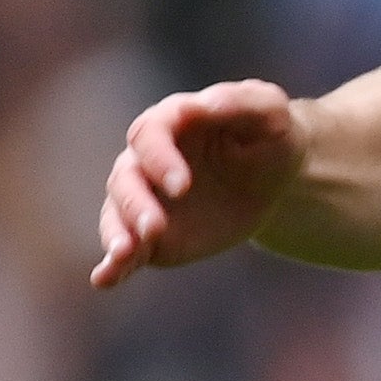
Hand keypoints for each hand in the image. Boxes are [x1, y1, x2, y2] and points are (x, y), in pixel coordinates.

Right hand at [91, 83, 304, 288]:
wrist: (276, 176)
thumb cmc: (270, 133)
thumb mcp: (269, 110)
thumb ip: (237, 102)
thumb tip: (197, 105)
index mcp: (170, 123)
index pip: (150, 136)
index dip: (161, 159)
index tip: (183, 185)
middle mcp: (146, 161)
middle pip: (126, 178)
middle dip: (136, 203)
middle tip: (154, 226)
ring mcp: (145, 198)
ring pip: (117, 214)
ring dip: (117, 234)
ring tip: (123, 254)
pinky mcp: (153, 235)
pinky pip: (127, 250)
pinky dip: (112, 265)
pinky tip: (103, 279)